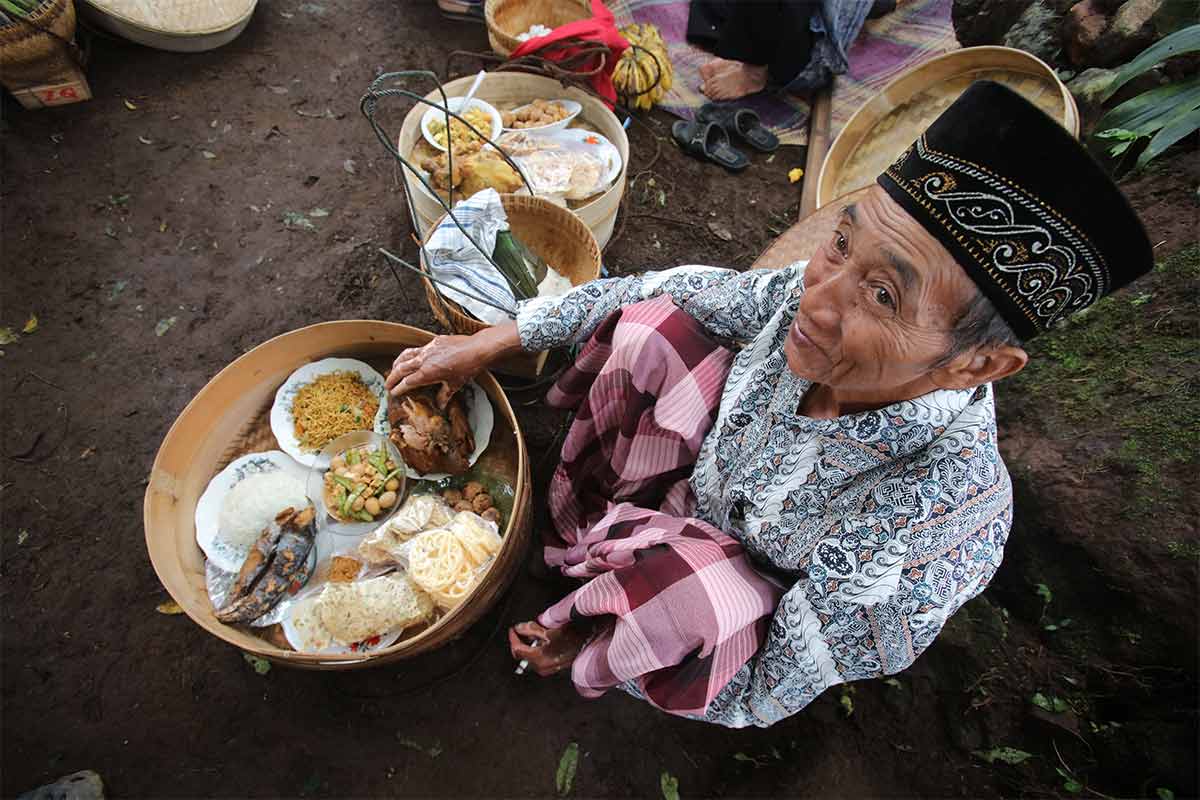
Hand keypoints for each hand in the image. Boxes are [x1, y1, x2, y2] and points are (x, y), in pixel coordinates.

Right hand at [385, 323, 522, 401]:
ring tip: (394, 368)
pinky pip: (417, 348)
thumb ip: (444, 395)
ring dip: (397, 363)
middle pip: (401, 368)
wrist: (476, 349)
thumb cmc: (467, 368)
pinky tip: (411, 357)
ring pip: (406, 355)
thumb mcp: (455, 385)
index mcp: (427, 373)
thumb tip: (440, 405)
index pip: (407, 382)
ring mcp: (428, 349)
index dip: (399, 388)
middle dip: (392, 377)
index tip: (393, 392)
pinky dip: (410, 354)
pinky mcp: (434, 342)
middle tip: (387, 384)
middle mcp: (424, 360)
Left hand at [508, 620, 588, 675]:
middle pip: (523, 656)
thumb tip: (519, 628)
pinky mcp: (554, 667)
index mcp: (539, 658)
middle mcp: (542, 667)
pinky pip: (540, 659)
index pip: (517, 650)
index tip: (512, 630)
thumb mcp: (549, 629)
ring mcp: (549, 669)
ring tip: (536, 633)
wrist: (591, 642)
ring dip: (531, 645)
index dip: (513, 638)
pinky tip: (545, 641)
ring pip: (531, 657)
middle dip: (522, 642)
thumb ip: (531, 629)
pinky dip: (538, 650)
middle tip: (523, 630)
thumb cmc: (573, 635)